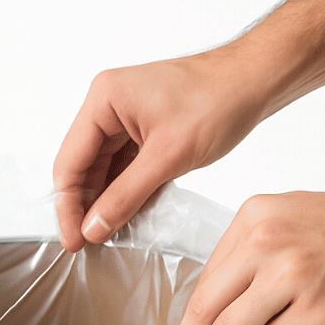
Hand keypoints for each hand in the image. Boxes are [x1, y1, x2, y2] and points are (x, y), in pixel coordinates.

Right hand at [53, 50, 262, 251]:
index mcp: (104, 100)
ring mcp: (125, 116)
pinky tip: (128, 215)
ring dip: (105, 201)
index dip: (68, 207)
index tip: (74, 242)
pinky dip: (124, 191)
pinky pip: (123, 166)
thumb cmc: (218, 101)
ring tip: (108, 235)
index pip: (69, 163)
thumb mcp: (168, 158)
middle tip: (88, 244)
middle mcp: (108, 105)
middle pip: (82, 166)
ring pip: (103, 169)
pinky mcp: (143, 127)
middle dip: (85, 206)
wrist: (256, 80)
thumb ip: (125, 197)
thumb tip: (93, 229)